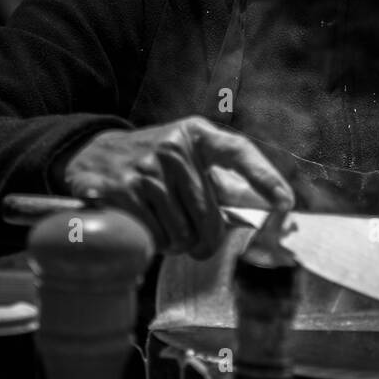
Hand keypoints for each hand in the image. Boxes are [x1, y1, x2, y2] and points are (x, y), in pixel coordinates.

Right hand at [59, 116, 293, 257]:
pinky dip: (154, 243)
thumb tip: (271, 216)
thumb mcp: (189, 157)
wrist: (92, 153)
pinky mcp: (123, 190)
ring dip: (176, 242)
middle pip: (209, 215)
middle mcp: (174, 148)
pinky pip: (155, 236)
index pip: (239, 152)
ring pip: (182, 232)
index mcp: (198, 135)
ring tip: (165, 226)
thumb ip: (225, 182)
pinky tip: (146, 227)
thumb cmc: (154, 161)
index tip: (285, 203)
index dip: (266, 177)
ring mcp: (147, 167)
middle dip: (207, 239)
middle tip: (199, 244)